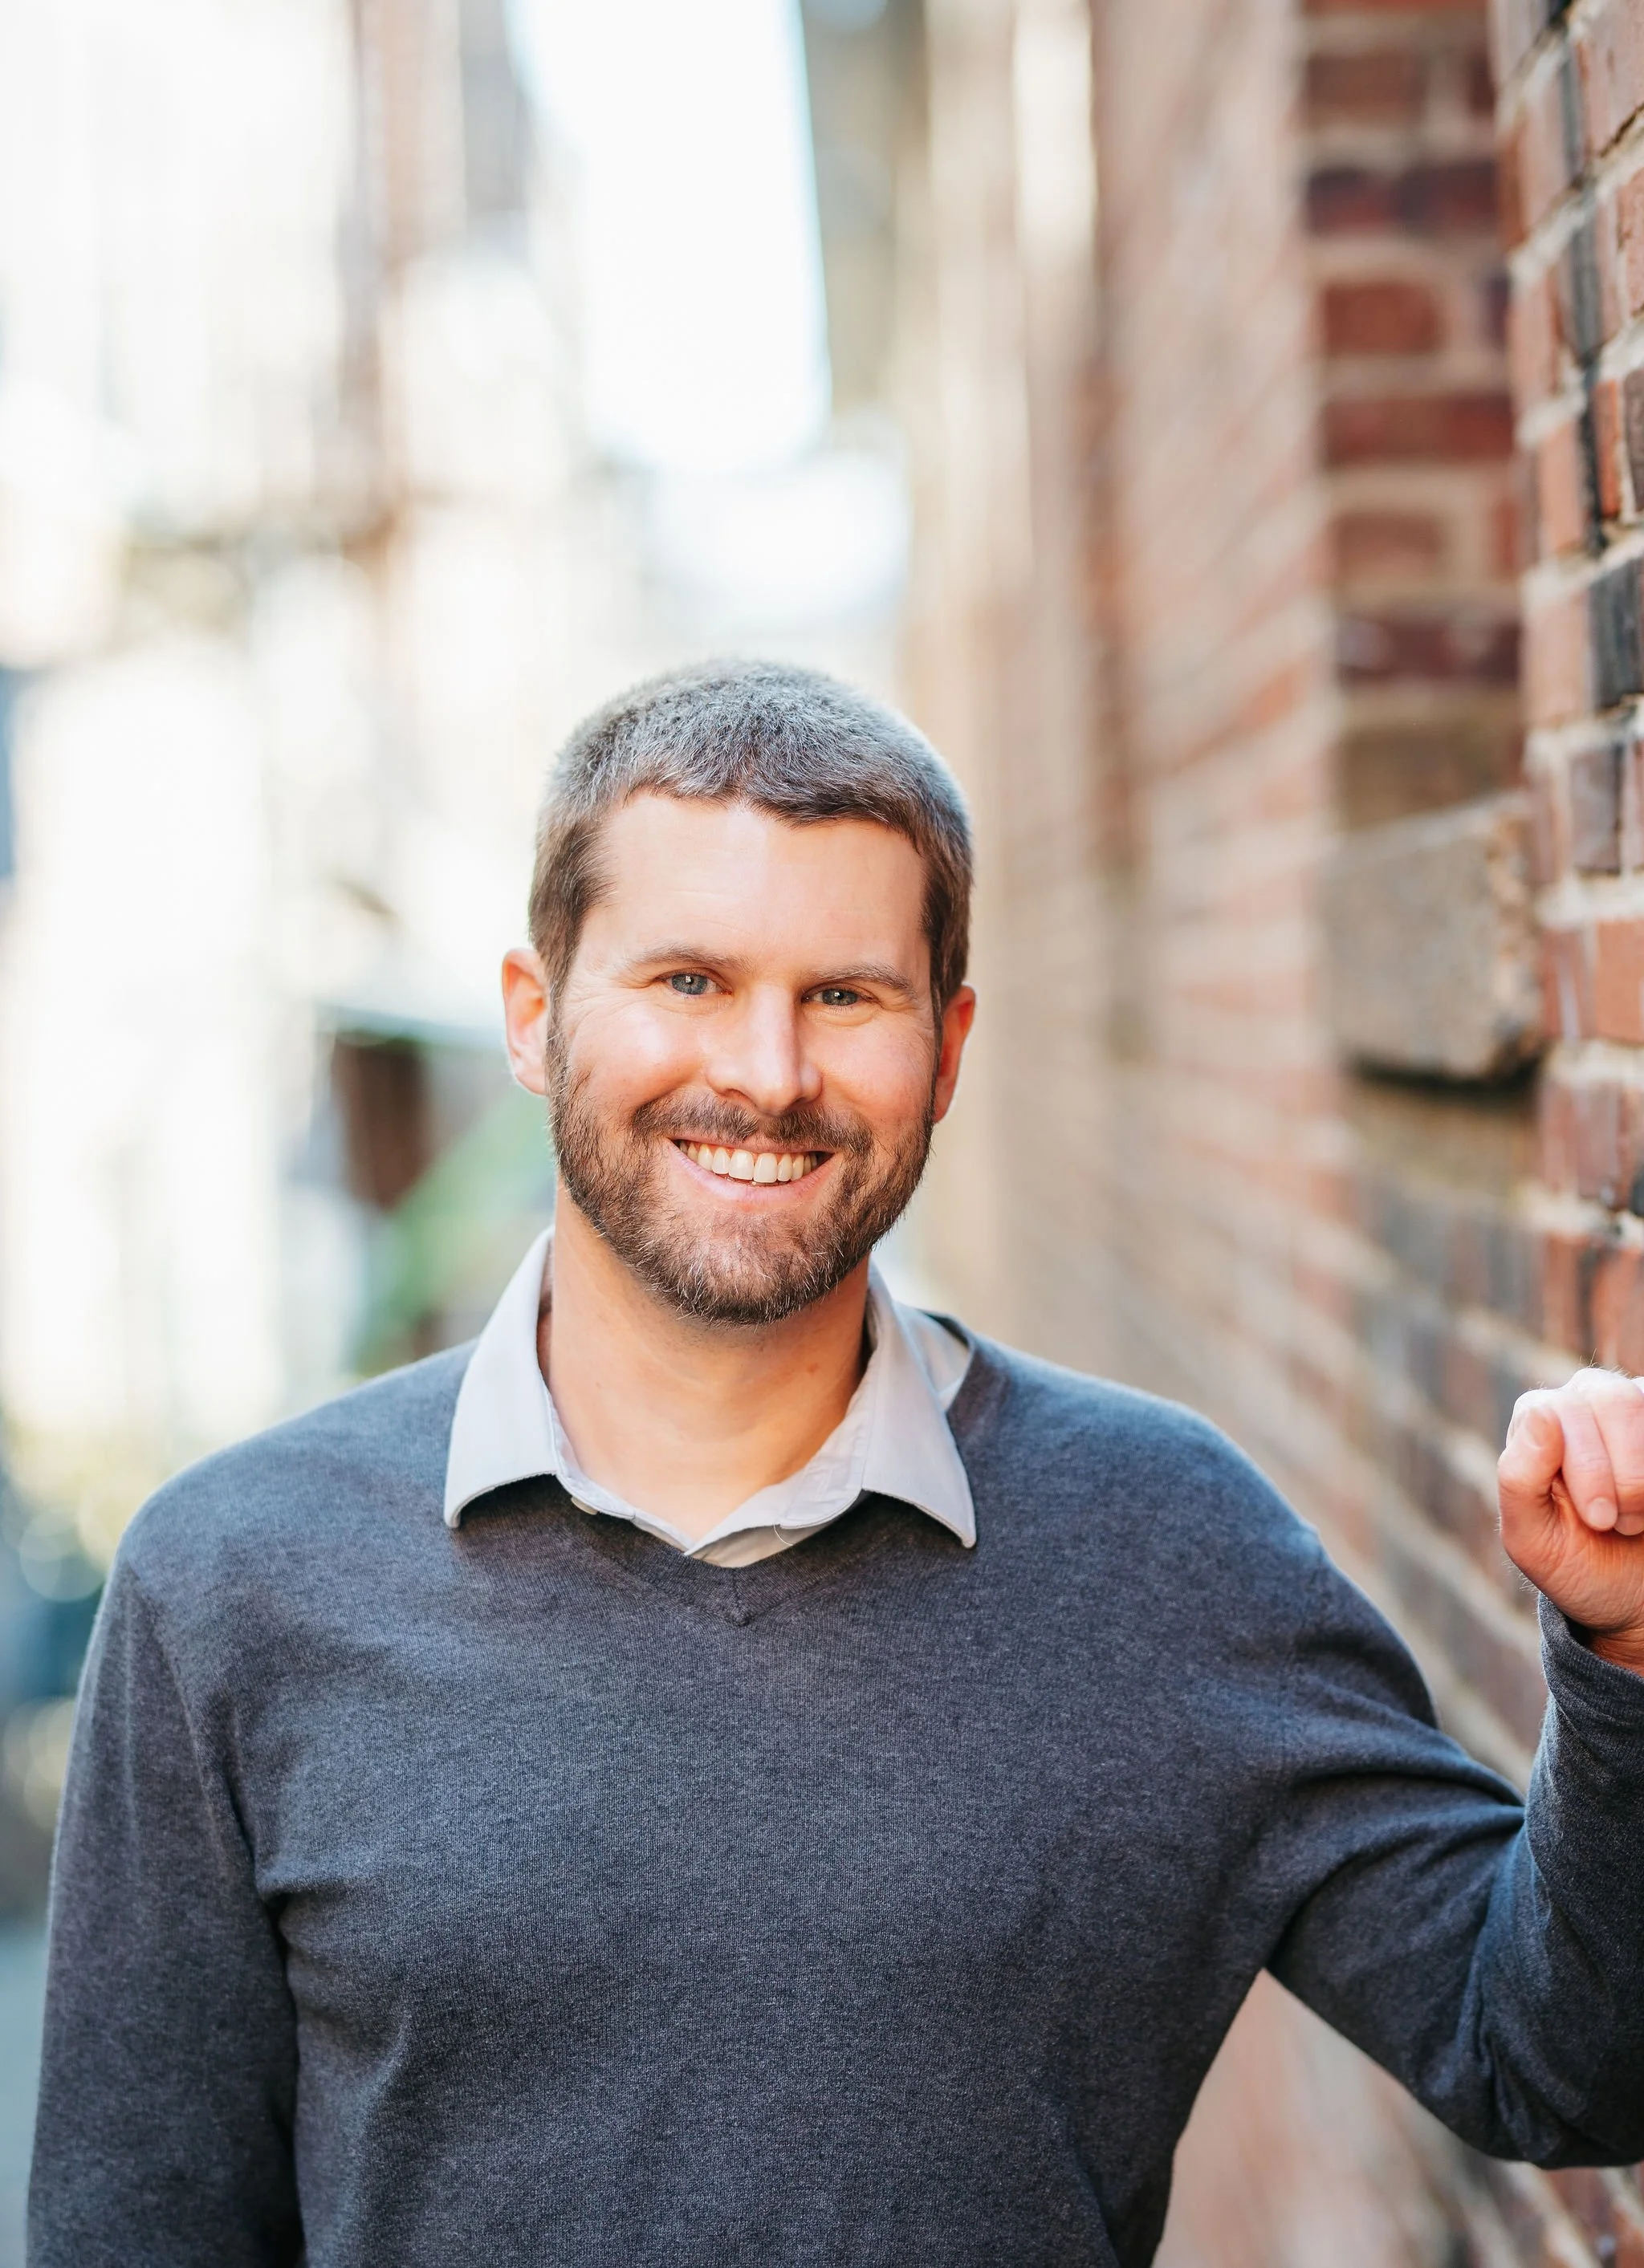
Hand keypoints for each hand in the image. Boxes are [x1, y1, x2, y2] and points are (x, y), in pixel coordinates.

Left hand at [1499, 1370, 1643, 1676]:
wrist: (1629, 1591)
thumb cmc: (1572, 1560)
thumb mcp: (1531, 1536)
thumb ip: (1519, 1476)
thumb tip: (1542, 1412)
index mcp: (1536, 1419)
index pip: (1560, 1411)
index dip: (1589, 1468)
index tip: (1599, 1521)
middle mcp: (1581, 1398)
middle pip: (1610, 1398)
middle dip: (1623, 1474)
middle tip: (1618, 1523)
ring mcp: (1628, 1405)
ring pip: (1640, 1400)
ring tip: (1637, 1516)